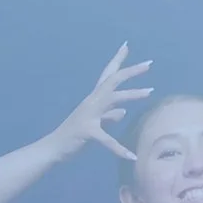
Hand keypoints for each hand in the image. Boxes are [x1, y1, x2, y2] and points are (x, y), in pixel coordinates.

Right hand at [49, 44, 152, 160]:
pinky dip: (120, 149)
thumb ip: (109, 117)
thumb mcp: (96, 125)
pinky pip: (107, 140)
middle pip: (112, 81)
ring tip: (150, 92)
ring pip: (113, 99)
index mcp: (94, 100)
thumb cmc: (74, 136)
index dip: (117, 61)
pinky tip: (132, 157)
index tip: (126, 46)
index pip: (107, 77)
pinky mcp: (87, 132)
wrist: (53, 149)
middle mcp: (91, 102)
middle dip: (130, 71)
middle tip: (149, 64)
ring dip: (132, 94)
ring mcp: (89, 115)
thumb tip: (123, 111)